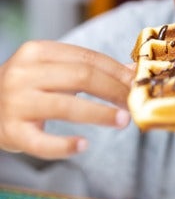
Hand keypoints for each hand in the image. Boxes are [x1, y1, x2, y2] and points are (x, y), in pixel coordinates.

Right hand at [0, 41, 134, 158]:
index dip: (118, 72)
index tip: (139, 84)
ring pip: (66, 107)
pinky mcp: (12, 132)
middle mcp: (24, 74)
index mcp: (37, 52)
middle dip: (115, 90)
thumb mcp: (53, 70)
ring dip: (100, 114)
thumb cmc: (27, 87)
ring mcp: (15, 103)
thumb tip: (131, 71)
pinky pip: (41, 143)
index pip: (88, 58)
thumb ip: (89, 69)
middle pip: (81, 78)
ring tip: (124, 120)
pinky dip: (64, 146)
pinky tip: (83, 146)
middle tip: (136, 103)